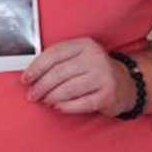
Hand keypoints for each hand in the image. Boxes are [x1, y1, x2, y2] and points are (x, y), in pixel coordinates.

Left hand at [22, 38, 136, 116]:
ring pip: (67, 89)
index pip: (54, 54)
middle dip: (41, 86)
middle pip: (59, 73)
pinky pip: (80, 103)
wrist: (125, 83)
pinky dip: (65, 107)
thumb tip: (31, 74)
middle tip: (32, 94)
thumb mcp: (80, 57)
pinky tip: (59, 106)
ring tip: (45, 100)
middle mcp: (95, 58)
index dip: (36, 67)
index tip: (26, 78)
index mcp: (85, 45)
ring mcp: (103, 76)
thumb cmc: (95, 71)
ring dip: (51, 97)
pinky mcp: (107, 94)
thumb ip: (59, 61)